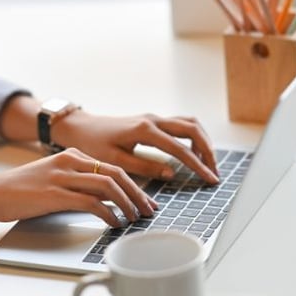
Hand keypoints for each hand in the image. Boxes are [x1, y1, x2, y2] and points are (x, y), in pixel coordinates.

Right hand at [0, 148, 156, 226]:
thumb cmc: (23, 189)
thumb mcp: (57, 177)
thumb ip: (82, 182)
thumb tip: (110, 197)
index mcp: (74, 155)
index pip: (114, 167)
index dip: (134, 184)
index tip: (146, 199)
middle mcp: (71, 161)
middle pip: (117, 173)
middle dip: (137, 193)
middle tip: (149, 209)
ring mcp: (63, 176)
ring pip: (108, 185)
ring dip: (126, 203)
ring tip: (134, 218)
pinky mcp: (55, 194)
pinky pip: (91, 202)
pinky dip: (108, 213)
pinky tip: (114, 222)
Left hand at [52, 112, 219, 183]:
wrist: (81, 127)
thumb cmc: (93, 145)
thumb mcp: (116, 161)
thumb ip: (145, 167)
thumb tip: (172, 173)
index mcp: (145, 130)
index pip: (181, 149)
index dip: (198, 165)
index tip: (210, 178)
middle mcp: (154, 119)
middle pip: (193, 129)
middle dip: (208, 151)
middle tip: (214, 171)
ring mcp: (155, 117)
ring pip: (190, 124)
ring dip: (203, 141)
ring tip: (207, 162)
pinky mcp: (154, 120)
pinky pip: (182, 124)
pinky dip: (193, 137)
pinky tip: (193, 152)